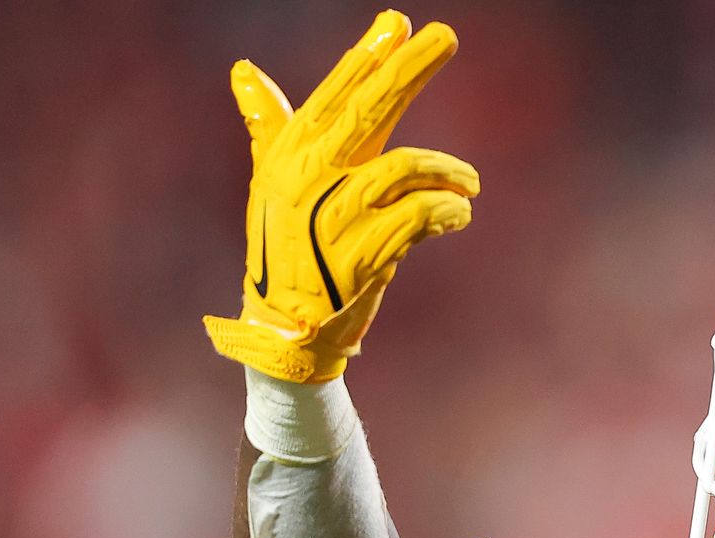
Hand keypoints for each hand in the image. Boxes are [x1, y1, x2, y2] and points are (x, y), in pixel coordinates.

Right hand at [204, 11, 479, 382]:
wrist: (286, 330)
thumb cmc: (287, 249)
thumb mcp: (273, 184)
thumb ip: (270, 127)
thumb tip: (244, 69)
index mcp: (290, 156)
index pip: (333, 94)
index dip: (366, 57)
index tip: (397, 23)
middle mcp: (309, 179)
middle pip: (367, 110)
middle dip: (409, 68)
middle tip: (446, 35)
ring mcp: (335, 218)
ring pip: (405, 168)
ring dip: (448, 172)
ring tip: (471, 185)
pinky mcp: (363, 256)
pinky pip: (419, 217)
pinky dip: (449, 210)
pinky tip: (461, 212)